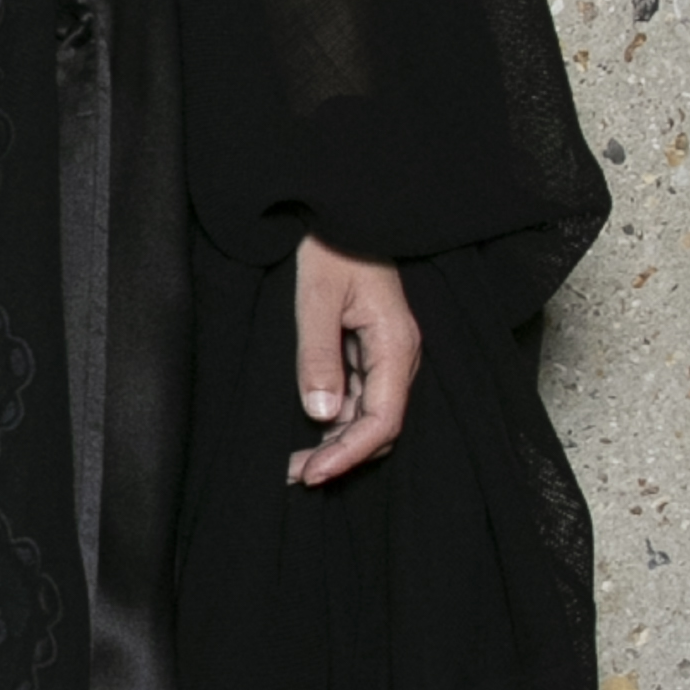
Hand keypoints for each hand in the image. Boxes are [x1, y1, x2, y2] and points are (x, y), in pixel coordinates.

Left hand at [287, 236, 416, 486]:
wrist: (337, 213)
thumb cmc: (330, 247)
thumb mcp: (317, 300)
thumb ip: (319, 358)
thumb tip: (322, 414)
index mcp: (395, 343)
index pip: (383, 419)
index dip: (349, 454)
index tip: (312, 475)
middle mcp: (398, 355)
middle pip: (380, 427)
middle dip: (340, 457)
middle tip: (292, 476)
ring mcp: (385, 356)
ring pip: (369, 418)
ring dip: (335, 446)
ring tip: (291, 465)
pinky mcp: (369, 354)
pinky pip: (359, 402)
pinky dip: (334, 426)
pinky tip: (305, 436)